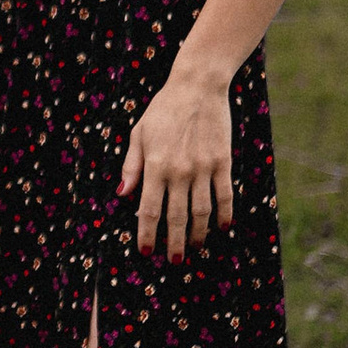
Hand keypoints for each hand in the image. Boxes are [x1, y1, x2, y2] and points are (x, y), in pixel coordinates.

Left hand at [119, 65, 233, 257]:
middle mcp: (179, 171)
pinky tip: (222, 227)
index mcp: (155, 166)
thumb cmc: (163, 109)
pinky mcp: (223, 162)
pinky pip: (225, 195)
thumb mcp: (139, 134)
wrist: (198, 87)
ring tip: (195, 248)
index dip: (147, 233)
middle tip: (174, 261)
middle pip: (177, 217)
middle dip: (174, 243)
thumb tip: (122, 194)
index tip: (146, 251)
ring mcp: (203, 168)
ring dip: (198, 234)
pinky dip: (225, 214)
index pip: (149, 209)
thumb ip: (132, 166)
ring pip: (202, 212)